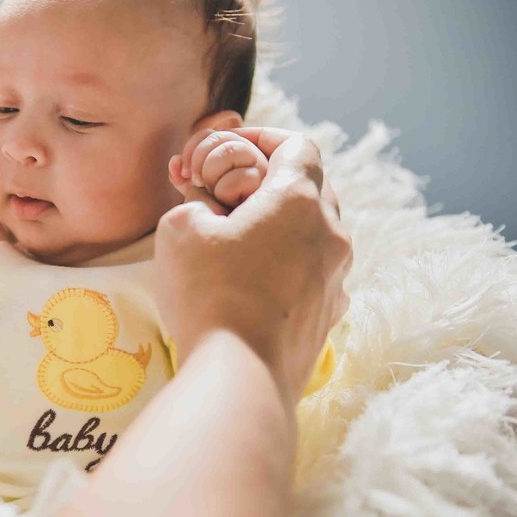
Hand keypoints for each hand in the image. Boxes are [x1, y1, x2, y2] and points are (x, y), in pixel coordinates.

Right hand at [153, 127, 351, 403]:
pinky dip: (286, 263)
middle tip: (225, 196)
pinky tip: (251, 281)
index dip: (261, 139)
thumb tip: (206, 207)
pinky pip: (312, 272)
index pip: (297, 145)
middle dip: (269, 183)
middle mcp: (331, 233)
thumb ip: (195, 202)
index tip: (228, 151)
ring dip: (279, 226)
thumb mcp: (180, 228)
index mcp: (299, 200)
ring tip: (235, 241)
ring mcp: (336, 278)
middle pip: (310, 186)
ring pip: (314, 232)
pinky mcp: (328, 315)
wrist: (240, 376)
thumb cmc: (209, 294)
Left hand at [168, 129, 268, 211]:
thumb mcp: (197, 193)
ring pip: (231, 149)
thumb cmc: (217, 217)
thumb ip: (184, 176)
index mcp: (236, 153)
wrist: (235, 242)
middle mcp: (253, 157)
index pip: (211, 133)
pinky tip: (228, 202)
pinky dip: (226, 189)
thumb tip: (174, 161)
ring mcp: (264, 171)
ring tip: (211, 190)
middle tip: (196, 181)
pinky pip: (241, 175)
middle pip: (220, 136)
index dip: (193, 146)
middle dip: (198, 157)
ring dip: (212, 171)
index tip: (183, 171)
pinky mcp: (270, 186)